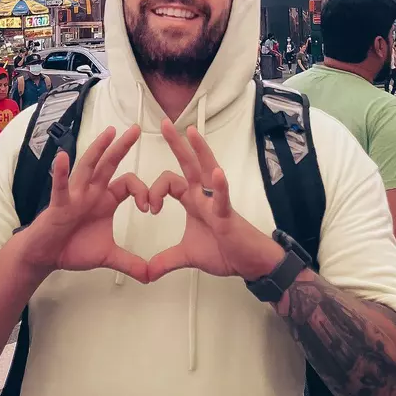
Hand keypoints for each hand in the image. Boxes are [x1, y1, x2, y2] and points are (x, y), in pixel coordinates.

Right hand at [20, 125, 148, 282]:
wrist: (47, 256)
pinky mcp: (59, 204)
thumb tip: (151, 277)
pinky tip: (62, 157)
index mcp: (106, 198)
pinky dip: (61, 173)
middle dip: (122, 147)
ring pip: (88, 167)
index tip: (150, 208)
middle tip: (136, 129)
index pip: (129, 184)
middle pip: (110, 164)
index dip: (143, 191)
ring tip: (108, 132)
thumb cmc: (74, 248)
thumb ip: (130, 263)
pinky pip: (60, 186)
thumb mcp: (108, 256)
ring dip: (98, 149)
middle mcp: (92, 191)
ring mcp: (75, 195)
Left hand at [148, 119, 283, 282]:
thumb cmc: (224, 251)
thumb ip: (166, 260)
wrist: (249, 264)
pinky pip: (223, 198)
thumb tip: (146, 273)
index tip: (148, 209)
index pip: (169, 182)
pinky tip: (218, 173)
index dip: (154, 191)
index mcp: (193, 200)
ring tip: (191, 132)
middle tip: (164, 122)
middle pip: (188, 164)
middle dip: (176, 143)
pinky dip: (221, 186)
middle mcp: (203, 195)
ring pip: (206, 171)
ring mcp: (216, 202)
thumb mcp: (187, 256)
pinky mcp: (227, 214)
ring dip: (199, 151)